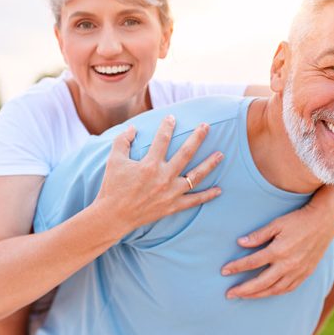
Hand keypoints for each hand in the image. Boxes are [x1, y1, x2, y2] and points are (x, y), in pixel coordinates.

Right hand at [95, 115, 223, 235]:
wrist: (113, 216)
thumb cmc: (113, 187)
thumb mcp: (114, 160)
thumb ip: (123, 141)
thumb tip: (133, 127)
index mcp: (149, 165)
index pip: (162, 140)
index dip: (167, 126)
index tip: (172, 117)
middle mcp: (164, 177)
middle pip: (186, 153)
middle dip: (197, 138)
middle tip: (206, 126)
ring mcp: (171, 193)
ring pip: (196, 176)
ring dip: (209, 164)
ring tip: (221, 154)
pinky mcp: (173, 206)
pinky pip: (194, 201)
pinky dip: (207, 196)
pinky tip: (219, 190)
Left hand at [221, 181, 333, 298]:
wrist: (325, 222)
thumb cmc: (298, 220)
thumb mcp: (277, 223)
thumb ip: (258, 235)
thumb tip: (240, 243)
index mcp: (279, 251)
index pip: (252, 263)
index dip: (236, 267)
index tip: (223, 270)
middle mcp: (288, 265)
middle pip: (261, 282)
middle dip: (243, 290)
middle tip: (228, 294)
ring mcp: (298, 271)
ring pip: (274, 289)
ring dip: (257, 295)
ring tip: (244, 296)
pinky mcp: (306, 273)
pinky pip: (288, 289)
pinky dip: (275, 292)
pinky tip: (266, 292)